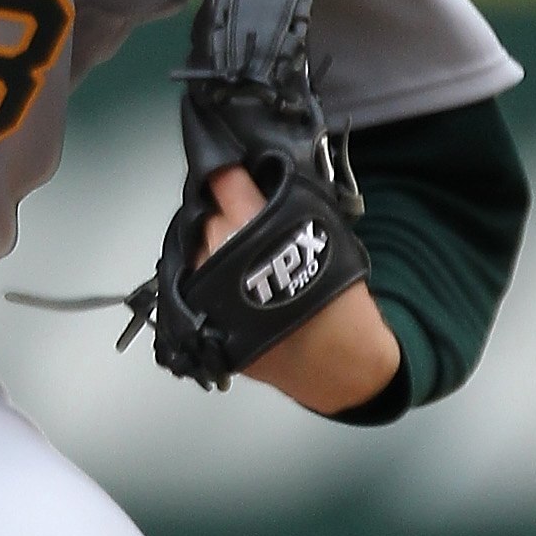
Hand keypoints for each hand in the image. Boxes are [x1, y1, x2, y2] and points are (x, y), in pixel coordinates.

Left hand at [203, 166, 402, 414]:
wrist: (340, 366)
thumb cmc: (342, 305)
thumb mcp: (324, 237)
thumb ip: (287, 208)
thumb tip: (260, 186)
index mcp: (255, 230)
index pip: (224, 183)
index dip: (225, 174)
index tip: (226, 169)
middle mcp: (223, 256)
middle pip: (208, 217)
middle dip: (222, 214)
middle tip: (245, 220)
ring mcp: (207, 291)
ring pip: (195, 250)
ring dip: (210, 246)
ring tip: (240, 257)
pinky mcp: (202, 319)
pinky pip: (193, 284)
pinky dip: (206, 277)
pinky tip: (229, 282)